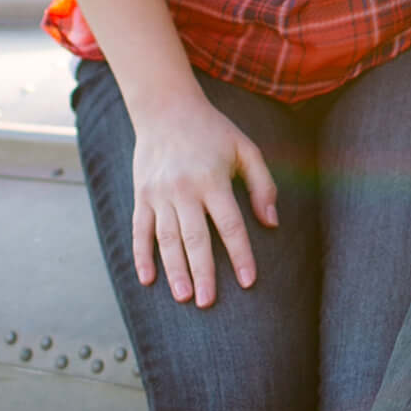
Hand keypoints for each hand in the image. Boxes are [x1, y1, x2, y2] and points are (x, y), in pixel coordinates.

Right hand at [129, 92, 277, 307]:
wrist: (165, 108)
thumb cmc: (212, 131)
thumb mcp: (246, 149)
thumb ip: (262, 185)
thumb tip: (271, 223)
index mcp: (213, 179)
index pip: (229, 224)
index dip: (240, 254)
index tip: (248, 281)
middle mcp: (184, 189)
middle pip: (195, 238)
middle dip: (202, 273)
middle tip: (207, 303)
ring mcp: (159, 193)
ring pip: (166, 238)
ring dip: (174, 269)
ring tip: (183, 297)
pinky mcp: (141, 195)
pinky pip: (139, 230)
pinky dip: (141, 255)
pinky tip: (147, 279)